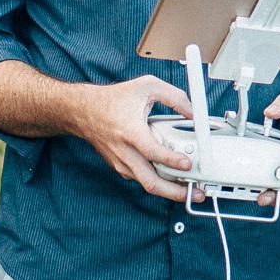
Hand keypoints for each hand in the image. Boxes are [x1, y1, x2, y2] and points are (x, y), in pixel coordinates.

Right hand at [61, 76, 195, 201]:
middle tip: (195, 193)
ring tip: (190, 189)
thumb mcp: (147, 86)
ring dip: (170, 190)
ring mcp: (121, 162)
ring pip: (147, 184)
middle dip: (175, 192)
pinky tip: (173, 179)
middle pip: (150, 182)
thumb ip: (174, 97)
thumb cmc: (113, 99)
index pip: (152, 152)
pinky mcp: (120, 167)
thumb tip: (193, 112)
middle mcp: (125, 152)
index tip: (187, 164)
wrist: (84, 111)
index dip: (172, 161)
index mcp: (131, 132)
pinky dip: (158, 181)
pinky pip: (142, 178)